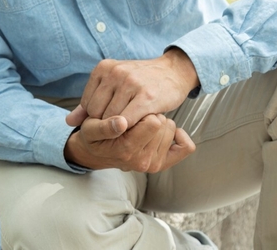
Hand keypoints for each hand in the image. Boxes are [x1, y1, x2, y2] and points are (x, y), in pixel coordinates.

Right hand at [64, 113, 194, 172]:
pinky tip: (165, 131)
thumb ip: (104, 127)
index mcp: (127, 150)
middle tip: (135, 119)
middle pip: (163, 123)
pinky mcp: (163, 164)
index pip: (153, 122)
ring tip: (142, 125)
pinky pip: (186, 147)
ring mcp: (154, 164)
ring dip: (160, 123)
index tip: (130, 112)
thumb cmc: (94, 137)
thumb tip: (121, 122)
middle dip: (150, 115)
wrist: (97, 154)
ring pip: (171, 128)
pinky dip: (179, 136)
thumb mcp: (90, 130)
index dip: (142, 111)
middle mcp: (143, 161)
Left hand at [79, 48, 198, 128]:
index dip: (97, 117)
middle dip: (107, 123)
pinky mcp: (146, 97)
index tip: (111, 118)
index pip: (87, 104)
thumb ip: (90, 103)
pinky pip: (129, 121)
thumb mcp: (112, 85)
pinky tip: (139, 125)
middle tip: (121, 125)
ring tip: (131, 124)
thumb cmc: (140, 81)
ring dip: (121, 127)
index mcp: (103, 68)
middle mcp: (114, 73)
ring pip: (112, 119)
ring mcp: (130, 83)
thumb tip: (69, 121)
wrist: (172, 72)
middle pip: (97, 113)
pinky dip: (131, 128)